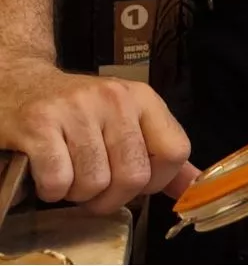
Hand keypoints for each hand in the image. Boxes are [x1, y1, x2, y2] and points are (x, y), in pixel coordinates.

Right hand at [0, 62, 198, 212]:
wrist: (19, 85)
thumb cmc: (76, 112)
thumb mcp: (125, 121)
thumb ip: (159, 154)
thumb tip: (193, 185)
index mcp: (143, 99)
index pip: (176, 152)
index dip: (155, 181)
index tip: (133, 183)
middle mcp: (115, 99)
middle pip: (134, 176)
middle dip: (111, 197)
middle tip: (93, 189)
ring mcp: (77, 109)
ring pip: (95, 183)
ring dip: (77, 194)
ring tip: (68, 175)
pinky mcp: (40, 123)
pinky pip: (58, 180)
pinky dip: (51, 190)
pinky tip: (46, 174)